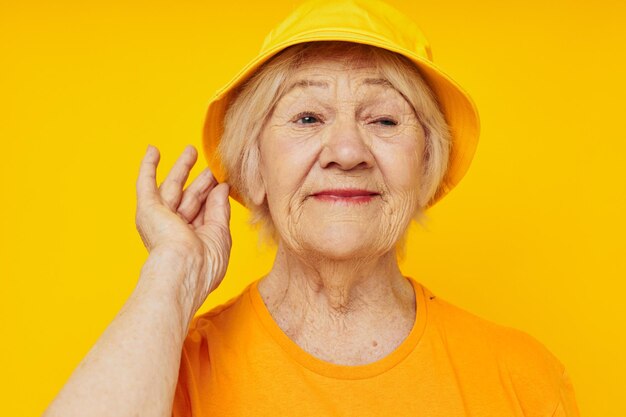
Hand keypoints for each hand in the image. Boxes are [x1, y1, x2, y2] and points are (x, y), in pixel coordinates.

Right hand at [135, 144, 231, 307]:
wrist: (185, 269)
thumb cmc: (206, 262)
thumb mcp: (220, 232)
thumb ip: (219, 209)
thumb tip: (221, 187)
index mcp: (190, 240)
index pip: (203, 211)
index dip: (213, 196)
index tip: (223, 183)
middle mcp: (173, 229)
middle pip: (189, 198)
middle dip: (200, 182)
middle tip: (211, 167)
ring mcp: (160, 218)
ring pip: (173, 187)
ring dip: (181, 168)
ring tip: (191, 150)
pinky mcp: (148, 209)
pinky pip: (146, 184)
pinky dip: (148, 166)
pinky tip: (152, 150)